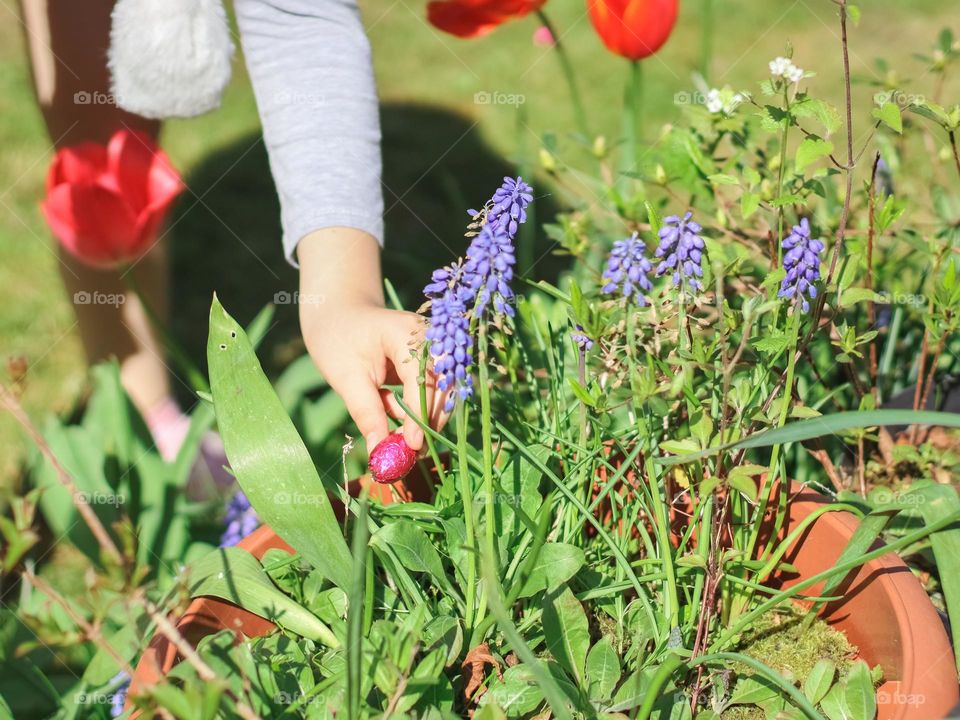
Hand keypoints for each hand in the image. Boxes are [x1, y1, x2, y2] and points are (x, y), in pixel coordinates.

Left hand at [297, 228, 445, 452]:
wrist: (338, 312)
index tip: (413, 447)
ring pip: (441, 393)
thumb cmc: (337, 338)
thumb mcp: (346, 378)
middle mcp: (430, 339)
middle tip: (411, 453)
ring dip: (423, 418)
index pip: (424, 380)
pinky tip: (393, 412)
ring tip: (397, 435)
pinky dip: (415, 408)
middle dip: (429, 422)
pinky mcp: (430, 362)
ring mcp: (434, 349)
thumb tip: (381, 453)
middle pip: (443, 388)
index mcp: (408, 334)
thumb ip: (367, 414)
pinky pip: (432, 391)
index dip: (420, 416)